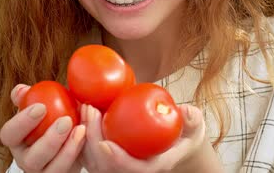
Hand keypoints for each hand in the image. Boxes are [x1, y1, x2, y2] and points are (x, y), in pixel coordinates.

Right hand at [0, 84, 86, 172]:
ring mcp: (45, 172)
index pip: (9, 134)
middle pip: (31, 159)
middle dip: (48, 141)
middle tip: (66, 120)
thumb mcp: (46, 103)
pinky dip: (79, 154)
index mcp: (17, 140)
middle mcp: (27, 159)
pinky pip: (69, 171)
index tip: (41, 107)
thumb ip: (32, 96)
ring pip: (52, 170)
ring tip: (81, 129)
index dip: (22, 122)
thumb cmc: (56, 115)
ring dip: (68, 150)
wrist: (76, 134)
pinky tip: (87, 137)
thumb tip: (21, 90)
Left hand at [80, 103, 213, 172]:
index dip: (117, 161)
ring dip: (82, 135)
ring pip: (92, 161)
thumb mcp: (194, 126)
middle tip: (90, 108)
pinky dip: (80, 134)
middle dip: (92, 139)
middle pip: (104, 166)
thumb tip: (185, 111)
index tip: (105, 143)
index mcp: (153, 166)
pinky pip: (87, 152)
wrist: (175, 141)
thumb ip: (192, 119)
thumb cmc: (184, 132)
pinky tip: (79, 110)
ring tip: (83, 106)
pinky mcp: (106, 158)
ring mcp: (118, 167)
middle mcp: (132, 171)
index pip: (132, 170)